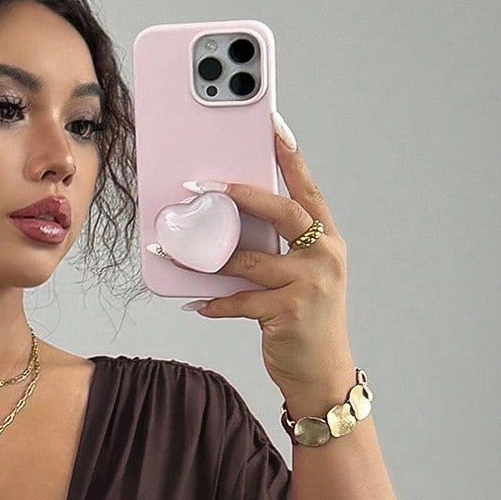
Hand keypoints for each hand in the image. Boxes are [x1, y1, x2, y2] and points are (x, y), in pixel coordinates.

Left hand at [189, 127, 355, 401]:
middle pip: (281, 211)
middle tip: (202, 187)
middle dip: (239, 195)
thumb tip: (227, 228)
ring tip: (173, 251)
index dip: (289, 156)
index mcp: (327, 240)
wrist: (323, 375)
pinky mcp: (288, 312)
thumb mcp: (301, 279)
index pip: (307, 189)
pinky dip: (215, 302)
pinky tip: (197, 303)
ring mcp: (309, 284)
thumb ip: (277, 251)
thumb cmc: (306, 322)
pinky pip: (240, 300)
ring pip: (249, 259)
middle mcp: (324, 256)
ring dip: (206, 257)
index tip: (272, 124)